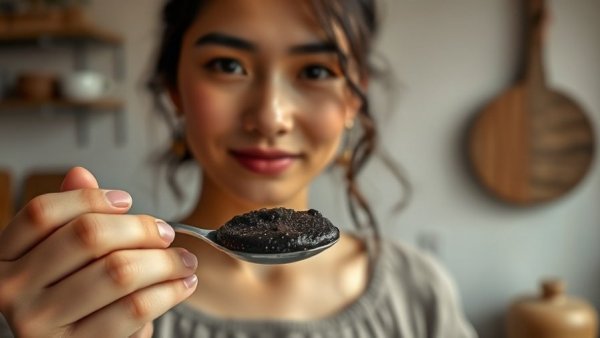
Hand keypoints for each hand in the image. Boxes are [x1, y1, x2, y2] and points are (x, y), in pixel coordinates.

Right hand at [0, 167, 197, 337]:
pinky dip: (168, 292)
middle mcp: (13, 289)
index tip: (127, 200)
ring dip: (165, 262)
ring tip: (184, 261)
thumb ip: (70, 217)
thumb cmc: (72, 298)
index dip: (90, 198)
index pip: (43, 213)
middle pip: (88, 236)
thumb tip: (80, 174)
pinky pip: (134, 308)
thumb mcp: (63, 258)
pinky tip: (182, 285)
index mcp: (5, 257)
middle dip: (141, 229)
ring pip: (119, 271)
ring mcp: (40, 322)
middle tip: (168, 233)